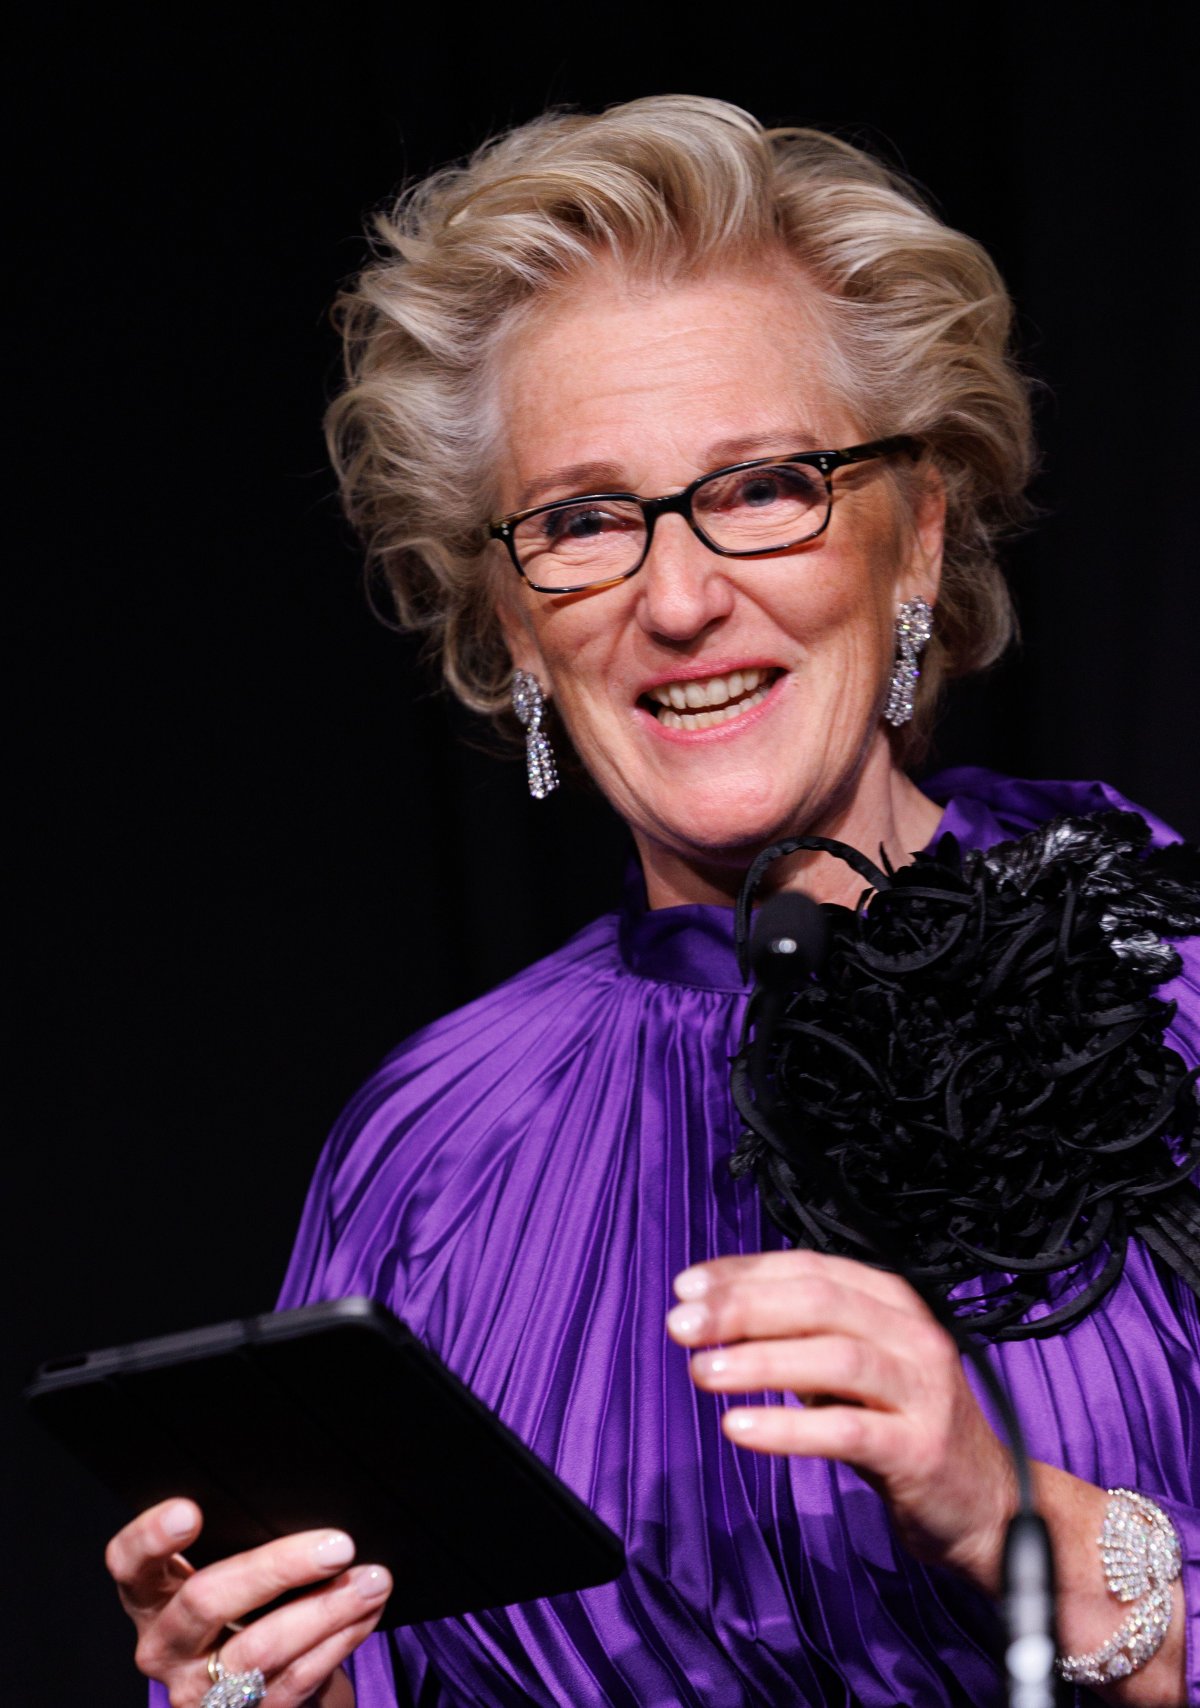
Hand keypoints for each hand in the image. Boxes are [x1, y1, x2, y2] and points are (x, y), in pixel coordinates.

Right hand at [105, 1498, 390, 1706]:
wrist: (252, 1692)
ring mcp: (197, 1692)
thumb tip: (307, 1510)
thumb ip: (240, 1545)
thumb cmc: (241, 1609)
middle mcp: (164, 1645)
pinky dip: (337, 1642)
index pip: (128, 1563)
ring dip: (326, 1610)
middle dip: (278, 1568)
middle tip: (337, 1545)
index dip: (150, 1537)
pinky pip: (291, 1682)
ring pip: (259, 1649)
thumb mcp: (225, 1576)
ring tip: (372, 1580)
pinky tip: (365, 1615)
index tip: (189, 1511)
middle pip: (205, 1600)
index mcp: (151, 1596)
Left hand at [665, 1249, 1016, 1593]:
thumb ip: (801, 1337)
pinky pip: (848, 1429)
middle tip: (682, 1326)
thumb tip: (716, 1315)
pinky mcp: (920, 1448)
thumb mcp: (855, 1368)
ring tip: (702, 1371)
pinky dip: (789, 1426)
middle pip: (818, 1302)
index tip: (687, 1288)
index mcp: (892, 1302)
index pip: (809, 1269)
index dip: (744, 1273)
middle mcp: (912, 1334)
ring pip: (835, 1356)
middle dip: (742, 1308)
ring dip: (760, 1360)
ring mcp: (922, 1390)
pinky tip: (740, 1427)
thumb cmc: (905, 1428)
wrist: (985, 1504)